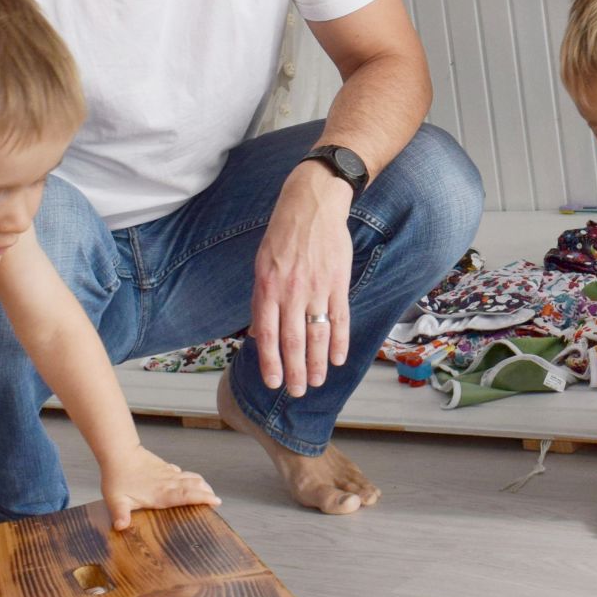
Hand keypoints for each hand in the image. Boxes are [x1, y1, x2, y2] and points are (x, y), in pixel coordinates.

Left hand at [101, 448, 220, 528]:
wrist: (119, 452)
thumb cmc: (117, 476)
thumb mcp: (116, 499)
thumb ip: (120, 514)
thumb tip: (120, 527)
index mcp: (160, 493)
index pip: (186, 496)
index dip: (203, 498)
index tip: (216, 501)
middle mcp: (168, 483)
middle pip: (194, 486)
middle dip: (207, 493)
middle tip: (217, 501)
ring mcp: (168, 474)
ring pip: (191, 478)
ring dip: (202, 485)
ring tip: (209, 493)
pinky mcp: (165, 468)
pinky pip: (183, 474)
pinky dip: (191, 479)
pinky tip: (191, 482)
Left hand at [249, 162, 356, 396]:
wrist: (312, 205)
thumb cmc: (283, 234)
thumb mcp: (261, 265)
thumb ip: (261, 302)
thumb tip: (257, 334)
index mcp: (267, 288)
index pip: (268, 335)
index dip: (270, 363)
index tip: (274, 383)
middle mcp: (291, 292)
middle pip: (293, 342)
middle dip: (296, 371)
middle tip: (299, 392)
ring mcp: (316, 288)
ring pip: (317, 335)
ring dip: (318, 362)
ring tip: (318, 381)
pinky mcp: (337, 282)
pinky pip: (339, 318)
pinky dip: (339, 341)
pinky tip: (339, 358)